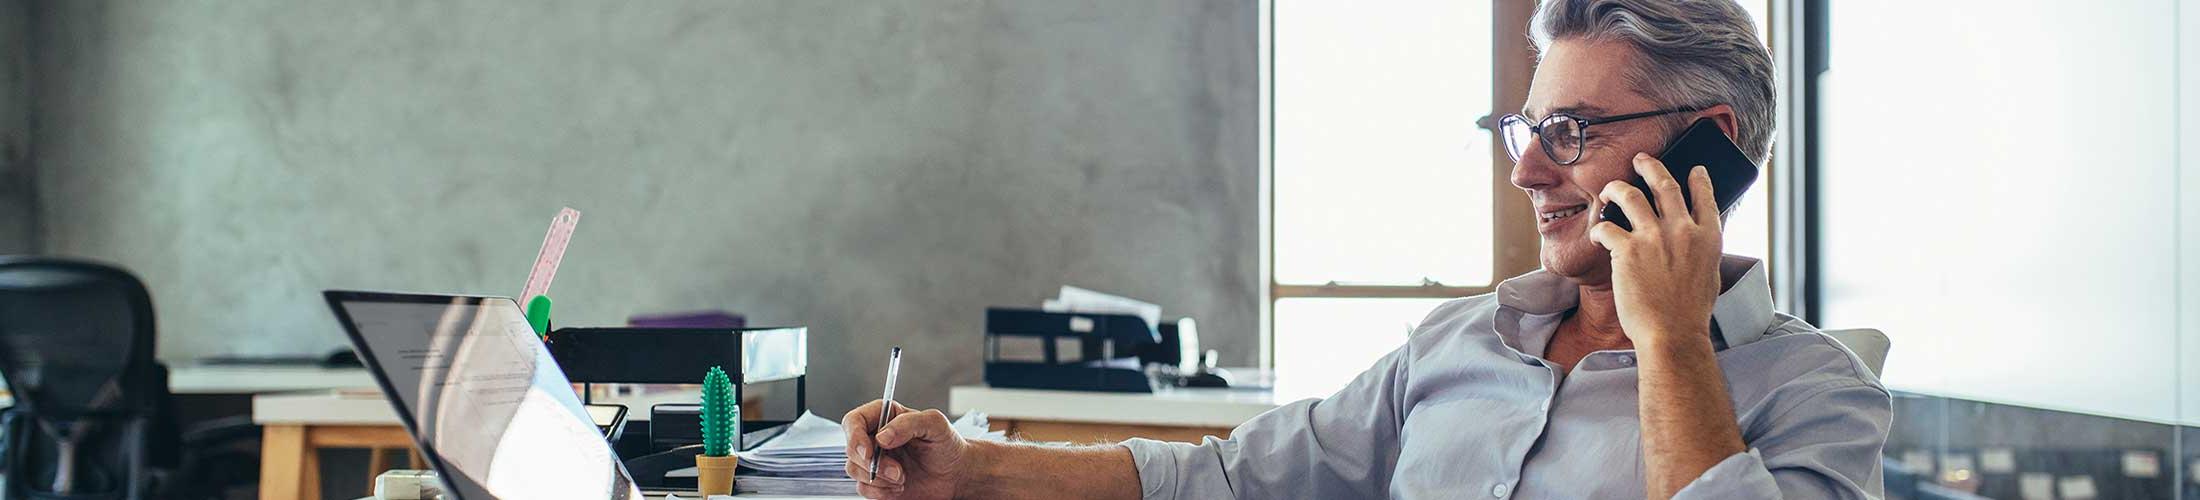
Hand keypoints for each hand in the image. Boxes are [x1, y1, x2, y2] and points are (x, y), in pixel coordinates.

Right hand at [843, 400, 972, 498]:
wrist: (955, 474)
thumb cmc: (947, 445)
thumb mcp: (935, 424)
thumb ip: (909, 423)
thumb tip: (882, 437)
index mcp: (884, 417)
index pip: (854, 421)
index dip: (854, 437)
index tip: (868, 452)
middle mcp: (875, 438)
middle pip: (851, 448)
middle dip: (871, 464)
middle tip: (897, 471)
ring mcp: (874, 461)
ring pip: (854, 470)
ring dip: (878, 479)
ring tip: (903, 478)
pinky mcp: (876, 482)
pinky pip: (864, 489)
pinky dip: (881, 492)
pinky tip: (900, 487)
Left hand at [1588, 153, 1723, 346]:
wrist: (1671, 334)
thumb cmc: (1689, 313)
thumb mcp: (1708, 275)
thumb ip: (1701, 251)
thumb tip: (1694, 239)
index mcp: (1707, 237)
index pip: (1705, 196)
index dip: (1698, 179)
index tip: (1693, 169)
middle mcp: (1682, 230)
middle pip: (1664, 184)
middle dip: (1650, 166)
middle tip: (1640, 159)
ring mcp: (1653, 237)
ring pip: (1630, 195)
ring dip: (1616, 188)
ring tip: (1610, 189)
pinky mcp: (1626, 249)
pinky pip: (1606, 227)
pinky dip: (1599, 230)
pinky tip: (1597, 236)